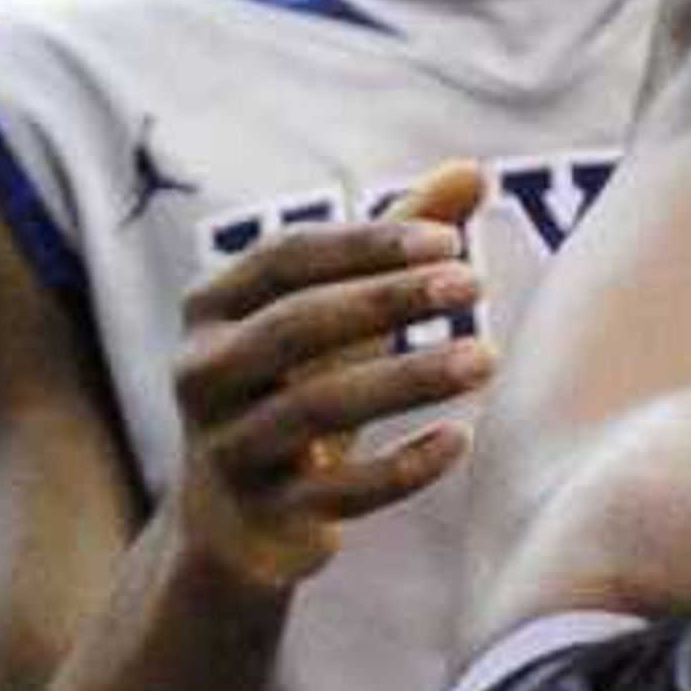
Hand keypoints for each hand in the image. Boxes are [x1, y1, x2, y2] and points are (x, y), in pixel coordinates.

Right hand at [170, 165, 492, 597]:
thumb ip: (397, 242)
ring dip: (408, 378)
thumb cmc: (296, 387)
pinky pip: (335, 492)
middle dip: (389, 300)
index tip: (452, 241)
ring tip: (488, 360)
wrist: (236, 521)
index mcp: (211, 307)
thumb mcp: (336, 315)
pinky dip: (400, 467)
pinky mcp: (261, 515)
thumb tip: (475, 169)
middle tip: (477, 284)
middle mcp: (202, 371)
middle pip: (297, 323)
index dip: (366, 245)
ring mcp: (226, 447)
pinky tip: (459, 440)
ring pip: (316, 408)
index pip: (285, 257)